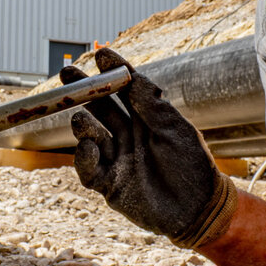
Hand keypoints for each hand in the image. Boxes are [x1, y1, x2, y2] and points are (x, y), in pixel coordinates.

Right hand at [60, 48, 235, 248]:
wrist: (198, 211)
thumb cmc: (193, 167)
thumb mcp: (175, 130)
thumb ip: (152, 105)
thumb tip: (132, 76)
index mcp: (148, 119)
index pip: (125, 91)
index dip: (112, 72)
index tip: (100, 54)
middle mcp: (129, 136)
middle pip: (101, 108)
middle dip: (83, 91)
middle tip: (67, 73)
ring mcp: (118, 159)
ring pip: (91, 136)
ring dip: (83, 124)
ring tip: (80, 118)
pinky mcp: (110, 184)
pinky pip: (89, 169)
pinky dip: (83, 157)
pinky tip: (88, 148)